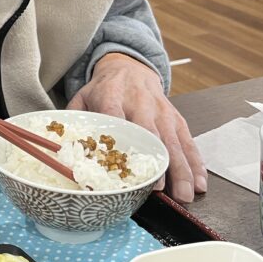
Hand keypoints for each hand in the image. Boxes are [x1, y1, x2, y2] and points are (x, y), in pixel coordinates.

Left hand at [66, 53, 205, 203]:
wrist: (128, 67)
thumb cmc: (102, 90)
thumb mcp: (82, 98)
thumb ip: (74, 121)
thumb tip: (62, 151)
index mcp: (112, 96)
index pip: (117, 118)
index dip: (124, 142)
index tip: (127, 167)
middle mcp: (141, 103)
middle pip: (153, 135)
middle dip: (160, 163)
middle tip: (164, 190)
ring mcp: (162, 111)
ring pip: (175, 141)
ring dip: (182, 169)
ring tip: (186, 194)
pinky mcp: (176, 118)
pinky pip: (188, 141)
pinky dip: (195, 163)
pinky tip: (200, 182)